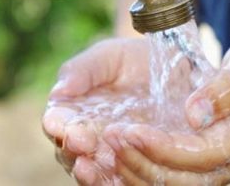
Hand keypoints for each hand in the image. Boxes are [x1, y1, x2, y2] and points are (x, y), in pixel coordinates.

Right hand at [42, 37, 151, 184]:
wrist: (171, 68)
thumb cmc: (132, 60)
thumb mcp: (109, 57)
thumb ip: (83, 70)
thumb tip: (59, 91)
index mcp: (72, 111)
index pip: (57, 122)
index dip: (58, 125)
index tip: (66, 125)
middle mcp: (86, 138)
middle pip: (70, 151)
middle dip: (73, 149)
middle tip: (83, 144)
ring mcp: (109, 154)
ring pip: (92, 171)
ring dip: (90, 173)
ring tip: (91, 167)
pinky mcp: (134, 165)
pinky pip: (120, 180)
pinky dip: (115, 182)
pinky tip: (118, 179)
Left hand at [102, 31, 229, 184]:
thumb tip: (194, 114)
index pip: (207, 153)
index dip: (166, 148)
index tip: (130, 131)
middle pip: (188, 179)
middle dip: (144, 163)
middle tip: (109, 139)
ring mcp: (227, 165)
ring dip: (139, 172)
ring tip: (107, 149)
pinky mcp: (211, 163)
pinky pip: (176, 178)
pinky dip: (145, 171)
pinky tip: (119, 158)